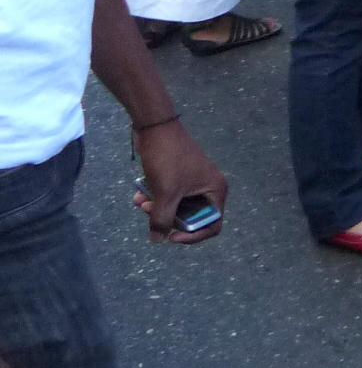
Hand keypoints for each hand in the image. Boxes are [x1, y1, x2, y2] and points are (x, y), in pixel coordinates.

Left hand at [131, 119, 226, 243]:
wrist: (156, 128)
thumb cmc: (168, 160)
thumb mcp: (166, 193)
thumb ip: (162, 219)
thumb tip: (158, 239)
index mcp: (215, 191)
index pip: (212, 224)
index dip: (193, 235)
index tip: (172, 236)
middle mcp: (208, 188)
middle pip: (191, 217)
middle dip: (168, 218)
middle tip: (151, 212)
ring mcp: (193, 182)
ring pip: (177, 207)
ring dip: (157, 208)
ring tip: (141, 201)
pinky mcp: (179, 176)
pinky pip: (169, 195)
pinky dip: (155, 197)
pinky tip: (140, 193)